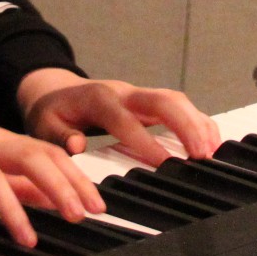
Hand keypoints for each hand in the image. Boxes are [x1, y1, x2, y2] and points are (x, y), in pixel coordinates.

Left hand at [16, 69, 220, 166]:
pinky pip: (179, 106)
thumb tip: (77, 146)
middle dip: (185, 125)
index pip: (126, 119)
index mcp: (99, 98)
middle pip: (162, 100)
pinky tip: (210, 142)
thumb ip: (60, 137)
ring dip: (196, 123)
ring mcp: (139, 95)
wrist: (57, 92)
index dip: (146, 140)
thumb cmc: (53, 113)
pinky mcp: (149, 102)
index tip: (165, 163)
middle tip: (201, 154)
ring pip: (176, 100)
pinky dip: (197, 121)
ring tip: (212, 152)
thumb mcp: (44, 126)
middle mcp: (124, 92)